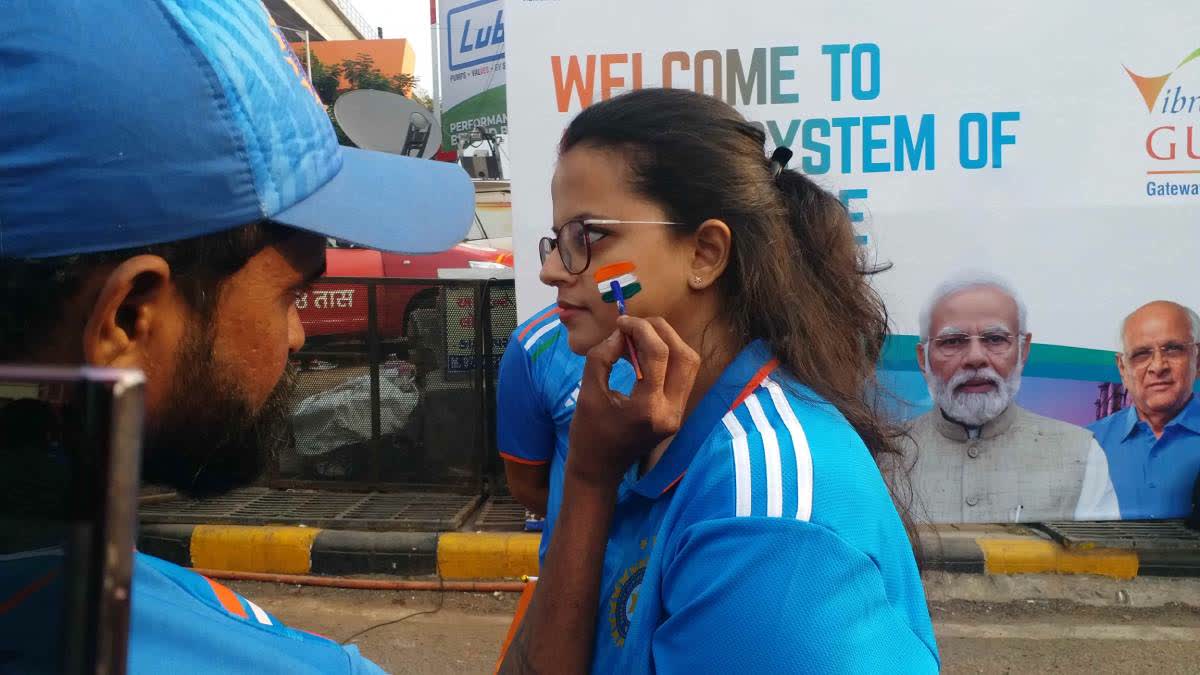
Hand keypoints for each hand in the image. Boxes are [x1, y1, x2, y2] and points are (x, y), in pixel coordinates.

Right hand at [566, 316, 700, 488]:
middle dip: (661, 331)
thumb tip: (621, 333)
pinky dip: (669, 357)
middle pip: (684, 355)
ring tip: (641, 335)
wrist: (599, 469)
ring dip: (669, 342)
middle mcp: (671, 412)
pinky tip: (646, 352)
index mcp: (649, 408)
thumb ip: (603, 357)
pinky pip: (683, 376)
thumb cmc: (588, 433)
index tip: (621, 322)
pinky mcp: (677, 414)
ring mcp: (678, 414)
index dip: (641, 330)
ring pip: (689, 364)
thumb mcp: (588, 392)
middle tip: (635, 324)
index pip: (658, 355)